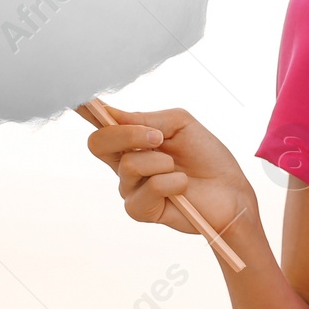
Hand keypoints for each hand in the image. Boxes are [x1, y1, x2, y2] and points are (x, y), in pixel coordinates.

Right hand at [84, 104, 257, 240]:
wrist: (230, 189)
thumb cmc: (206, 155)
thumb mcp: (180, 125)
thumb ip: (147, 119)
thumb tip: (112, 114)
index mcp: (131, 139)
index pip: (100, 124)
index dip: (86, 110)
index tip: (78, 98)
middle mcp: (124, 162)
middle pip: (98, 143)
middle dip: (128, 134)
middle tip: (158, 136)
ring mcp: (130, 187)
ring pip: (129, 165)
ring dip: (162, 161)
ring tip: (179, 167)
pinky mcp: (141, 210)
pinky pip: (148, 188)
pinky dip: (173, 182)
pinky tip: (183, 185)